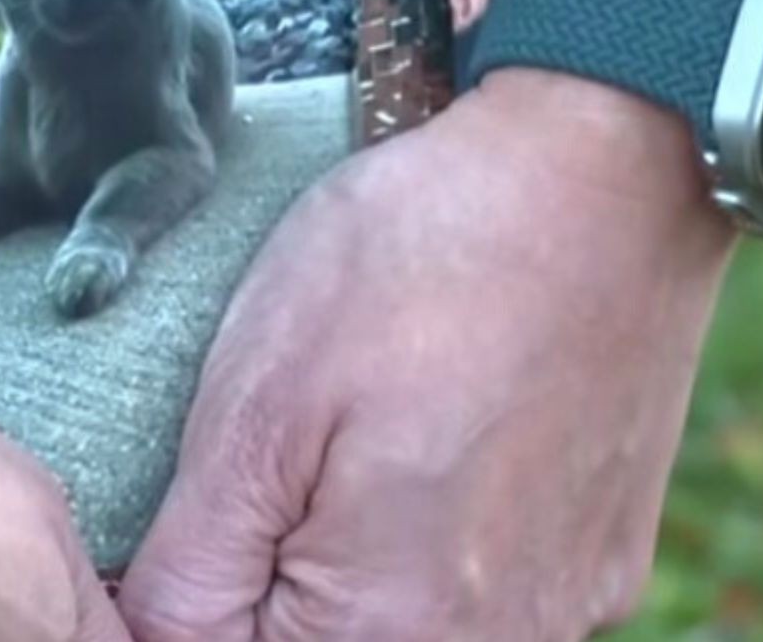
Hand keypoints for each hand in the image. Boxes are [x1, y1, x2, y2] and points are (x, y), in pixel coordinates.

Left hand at [119, 70, 737, 640]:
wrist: (606, 167)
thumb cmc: (417, 265)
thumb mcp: (256, 405)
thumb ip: (196, 561)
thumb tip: (156, 632)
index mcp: (387, 628)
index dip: (187, 584)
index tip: (199, 498)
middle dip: (273, 574)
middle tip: (286, 446)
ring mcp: (561, 610)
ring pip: (406, 627)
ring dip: (351, 564)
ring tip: (364, 432)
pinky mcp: (604, 561)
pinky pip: (489, 597)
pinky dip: (440, 540)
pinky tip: (437, 441)